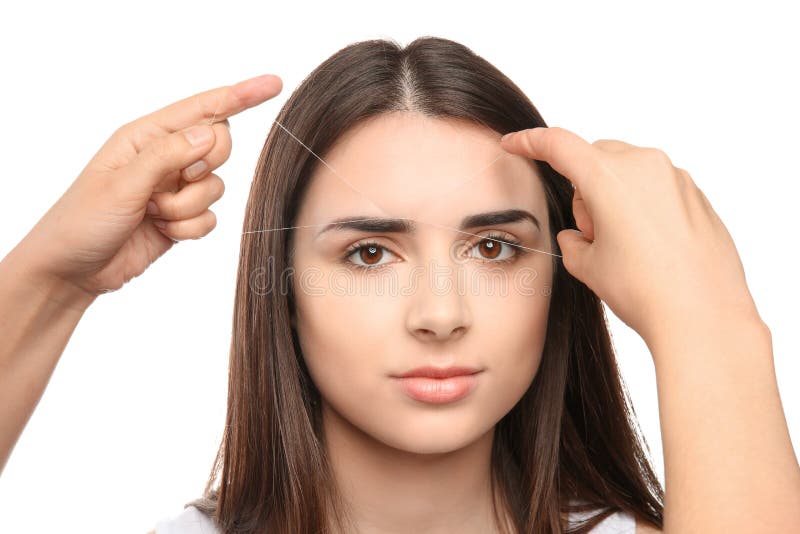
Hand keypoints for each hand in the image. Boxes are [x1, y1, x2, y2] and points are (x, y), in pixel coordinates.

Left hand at [15, 74, 282, 299]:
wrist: (72, 270)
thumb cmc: (83, 221)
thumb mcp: (123, 183)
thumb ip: (169, 155)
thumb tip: (212, 132)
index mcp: (146, 136)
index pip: (203, 108)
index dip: (241, 95)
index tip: (273, 84)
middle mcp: (165, 157)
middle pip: (219, 146)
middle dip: (202, 169)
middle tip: (170, 185)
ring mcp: (175, 188)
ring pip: (216, 187)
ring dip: (188, 207)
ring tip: (154, 215)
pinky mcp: (182, 217)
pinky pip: (211, 217)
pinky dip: (191, 228)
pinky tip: (163, 233)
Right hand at [501, 127, 760, 344]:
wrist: (704, 317)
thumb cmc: (646, 290)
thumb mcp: (587, 266)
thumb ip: (572, 241)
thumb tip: (578, 235)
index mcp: (608, 177)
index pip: (558, 145)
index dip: (530, 142)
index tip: (515, 143)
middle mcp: (645, 166)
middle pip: (596, 157)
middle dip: (584, 187)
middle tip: (591, 234)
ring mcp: (676, 178)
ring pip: (628, 171)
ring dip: (615, 197)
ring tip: (623, 247)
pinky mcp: (697, 195)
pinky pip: (657, 187)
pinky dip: (643, 207)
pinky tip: (649, 248)